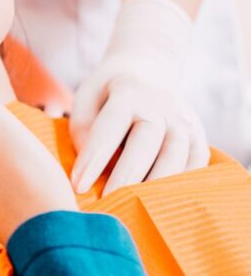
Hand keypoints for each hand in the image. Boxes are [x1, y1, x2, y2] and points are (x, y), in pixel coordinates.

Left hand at [70, 0, 209, 194]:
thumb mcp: (87, 97)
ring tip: (135, 208)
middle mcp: (161, 105)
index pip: (110, 128)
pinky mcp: (199, 135)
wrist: (150, 67)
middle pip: (147, 144)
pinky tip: (163, 200)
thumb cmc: (108, 91)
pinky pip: (196, 164)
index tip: (77, 185)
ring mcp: (185, 120)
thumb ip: (84, 131)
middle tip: (108, 202)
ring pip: (177, 157)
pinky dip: (182, 184)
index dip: (93, 159)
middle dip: (126, 176)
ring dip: (156, 185)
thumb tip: (93, 170)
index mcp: (128, 93)